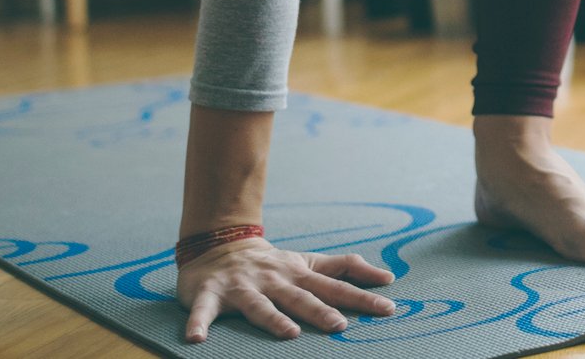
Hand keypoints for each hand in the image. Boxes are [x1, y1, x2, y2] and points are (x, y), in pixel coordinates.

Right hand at [176, 237, 396, 342]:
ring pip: (258, 305)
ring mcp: (242, 287)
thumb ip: (345, 268)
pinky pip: (202, 311)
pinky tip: (196, 340)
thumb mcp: (309, 262)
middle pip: (300, 297)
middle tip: (341, 327)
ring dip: (273, 319)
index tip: (388, 307)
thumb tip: (387, 278)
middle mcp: (273, 279)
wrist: (219, 244)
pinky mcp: (210, 294)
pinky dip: (198, 324)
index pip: (335, 286)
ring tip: (289, 334)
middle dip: (320, 311)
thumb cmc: (273, 264)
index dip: (361, 297)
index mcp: (298, 274)